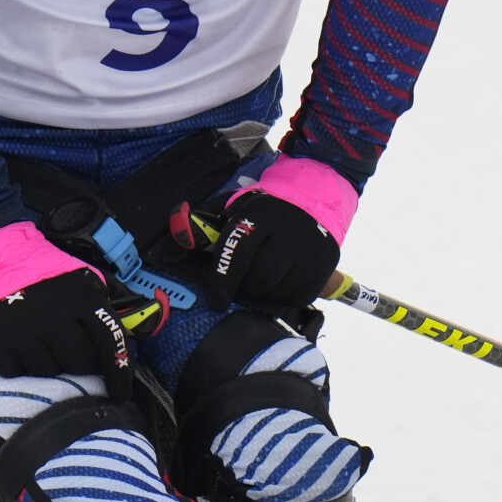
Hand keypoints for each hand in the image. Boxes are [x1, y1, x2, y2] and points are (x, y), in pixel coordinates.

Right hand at [0, 220, 133, 392]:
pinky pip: (19, 373)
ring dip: (52, 366)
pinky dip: (22, 369)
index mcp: (81, 296)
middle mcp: (54, 312)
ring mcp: (24, 328)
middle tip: (74, 355)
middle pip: (80, 364)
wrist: (3, 266)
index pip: (109, 341)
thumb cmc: (53, 283)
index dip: (119, 373)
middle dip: (82, 365)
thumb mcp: (85, 285)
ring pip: (50, 372)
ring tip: (47, 347)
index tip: (120, 395)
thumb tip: (123, 355)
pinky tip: (25, 351)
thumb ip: (103, 314)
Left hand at [207, 155, 357, 310]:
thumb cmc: (266, 214)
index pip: (237, 253)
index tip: (216, 300)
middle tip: (236, 291)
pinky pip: (296, 298)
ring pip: (276, 292)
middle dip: (242, 290)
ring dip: (261, 295)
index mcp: (262, 214)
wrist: (313, 201)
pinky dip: (282, 297)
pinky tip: (278, 284)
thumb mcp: (237, 211)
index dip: (222, 281)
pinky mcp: (323, 269)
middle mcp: (290, 233)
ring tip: (257, 284)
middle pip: (259, 279)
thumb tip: (178, 231)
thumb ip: (208, 227)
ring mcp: (310, 253)